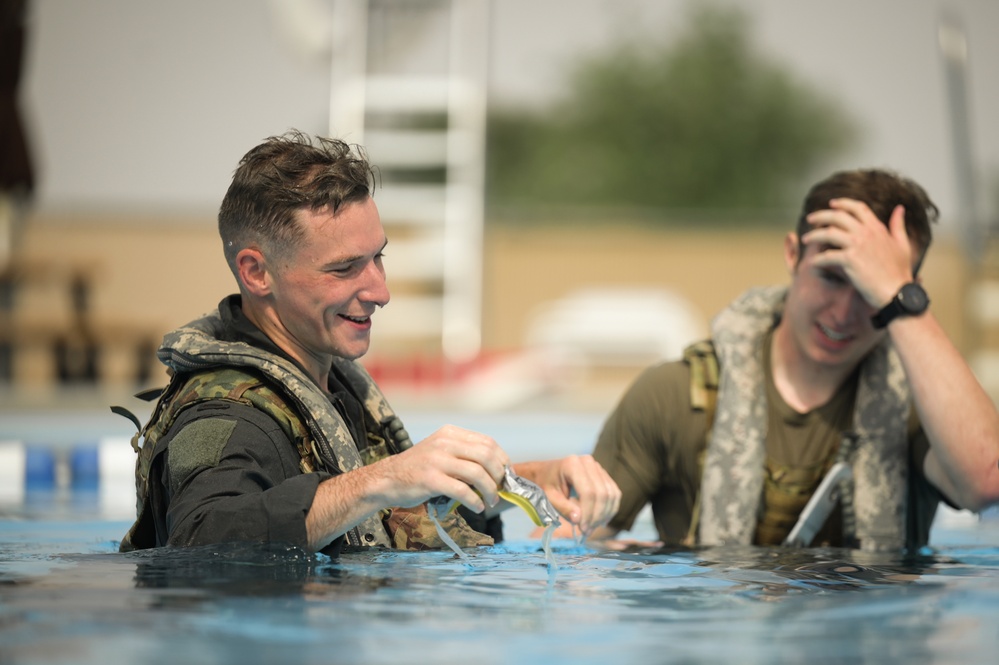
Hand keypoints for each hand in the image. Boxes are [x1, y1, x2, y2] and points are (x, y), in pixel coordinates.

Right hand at [369, 425, 509, 512]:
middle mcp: (445, 443)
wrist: (386, 480)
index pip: (487, 442)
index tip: (506, 474)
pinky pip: (462, 490)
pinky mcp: (431, 479)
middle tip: (500, 489)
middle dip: (499, 475)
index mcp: (450, 433)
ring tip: (491, 501)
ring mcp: (437, 460)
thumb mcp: (440, 451)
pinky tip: (477, 507)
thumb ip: (463, 454)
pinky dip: (475, 501)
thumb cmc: (417, 469)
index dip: (502, 459)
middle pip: (486, 456)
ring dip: (490, 490)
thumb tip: (496, 470)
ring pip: (477, 473)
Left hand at [520, 455, 620, 535]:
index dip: (588, 513)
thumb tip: (578, 520)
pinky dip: (610, 509)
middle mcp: (588, 462)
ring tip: (593, 527)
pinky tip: (601, 519)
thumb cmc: (546, 484)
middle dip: (597, 516)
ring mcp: (597, 467)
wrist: (546, 472)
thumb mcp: (549, 497)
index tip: (582, 528)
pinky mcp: (603, 474)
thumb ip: (563, 508)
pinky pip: (614, 493)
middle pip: (602, 494)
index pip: (588, 492)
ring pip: (611, 494)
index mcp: (572, 464)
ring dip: (605, 514)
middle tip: (587, 531)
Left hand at [802, 198, 915, 308]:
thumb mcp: (903, 244)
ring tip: (805, 239)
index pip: (858, 208)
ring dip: (814, 235)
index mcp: (877, 228)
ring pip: (828, 233)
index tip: (832, 203)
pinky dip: (818, 259)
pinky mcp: (850, 260)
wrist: (898, 291)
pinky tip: (812, 262)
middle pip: (838, 216)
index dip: (843, 203)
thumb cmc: (899, 271)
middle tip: (810, 219)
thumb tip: (899, 208)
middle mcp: (866, 233)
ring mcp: (857, 245)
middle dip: (821, 215)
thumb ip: (898, 225)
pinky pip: (827, 256)